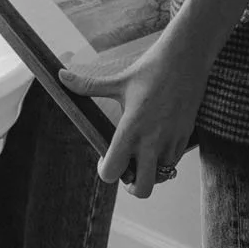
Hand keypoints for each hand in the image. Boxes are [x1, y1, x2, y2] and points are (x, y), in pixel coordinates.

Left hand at [59, 31, 207, 199]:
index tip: (104, 158)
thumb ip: (88, 86)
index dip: (105, 171)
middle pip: (141, 189)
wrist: (187, 58)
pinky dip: (163, 161)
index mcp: (131, 128)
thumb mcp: (119, 80)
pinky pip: (173, 163)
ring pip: (160, 177)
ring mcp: (171, 141)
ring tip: (141, 154)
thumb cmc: (151, 69)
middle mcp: (152, 140)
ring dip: (149, 172)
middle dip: (130, 185)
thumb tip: (61, 76)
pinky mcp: (185, 138)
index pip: (114, 171)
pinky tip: (156, 142)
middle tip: (125, 170)